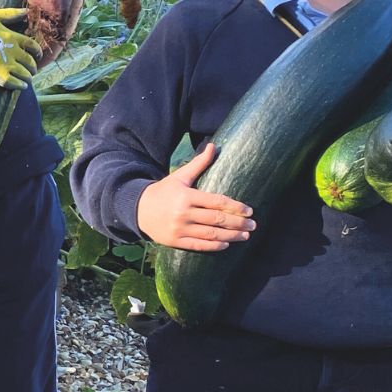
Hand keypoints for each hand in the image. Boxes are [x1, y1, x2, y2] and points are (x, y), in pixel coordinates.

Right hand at [0, 8, 36, 87]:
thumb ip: (12, 14)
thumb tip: (26, 11)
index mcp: (12, 36)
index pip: (33, 46)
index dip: (37, 52)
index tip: (37, 56)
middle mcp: (12, 51)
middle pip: (30, 62)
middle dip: (33, 67)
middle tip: (31, 70)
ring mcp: (5, 63)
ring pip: (24, 74)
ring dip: (28, 78)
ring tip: (27, 79)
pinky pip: (13, 83)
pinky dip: (20, 85)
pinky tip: (22, 86)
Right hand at [136, 142, 255, 250]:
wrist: (137, 209)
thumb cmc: (163, 191)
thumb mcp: (180, 177)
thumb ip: (198, 163)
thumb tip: (214, 146)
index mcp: (186, 196)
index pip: (217, 202)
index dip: (235, 207)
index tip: (249, 210)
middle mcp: (183, 214)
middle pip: (217, 220)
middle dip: (238, 223)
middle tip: (253, 224)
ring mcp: (179, 229)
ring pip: (211, 234)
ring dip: (231, 236)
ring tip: (245, 235)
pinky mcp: (175, 241)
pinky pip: (198, 245)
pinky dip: (214, 246)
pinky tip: (226, 244)